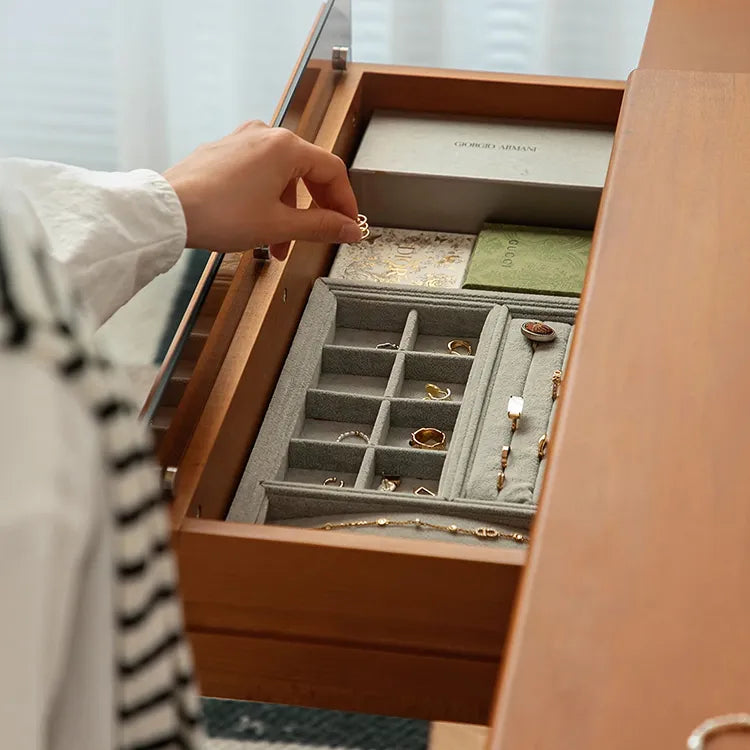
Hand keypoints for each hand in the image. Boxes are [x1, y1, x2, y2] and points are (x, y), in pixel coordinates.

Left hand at [164, 120, 361, 258]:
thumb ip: (322, 226)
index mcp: (286, 147)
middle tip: (319, 236)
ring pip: (281, 177)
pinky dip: (267, 201)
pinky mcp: (224, 152)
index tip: (348, 226)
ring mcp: (242, 141)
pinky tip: (260, 227)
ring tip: (280, 246)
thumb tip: (350, 229)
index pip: (333, 171)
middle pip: (307, 173)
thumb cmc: (219, 214)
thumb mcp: (280, 226)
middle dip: (314, 211)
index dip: (346, 202)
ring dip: (288, 212)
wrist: (168, 212)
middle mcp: (266, 136)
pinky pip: (258, 175)